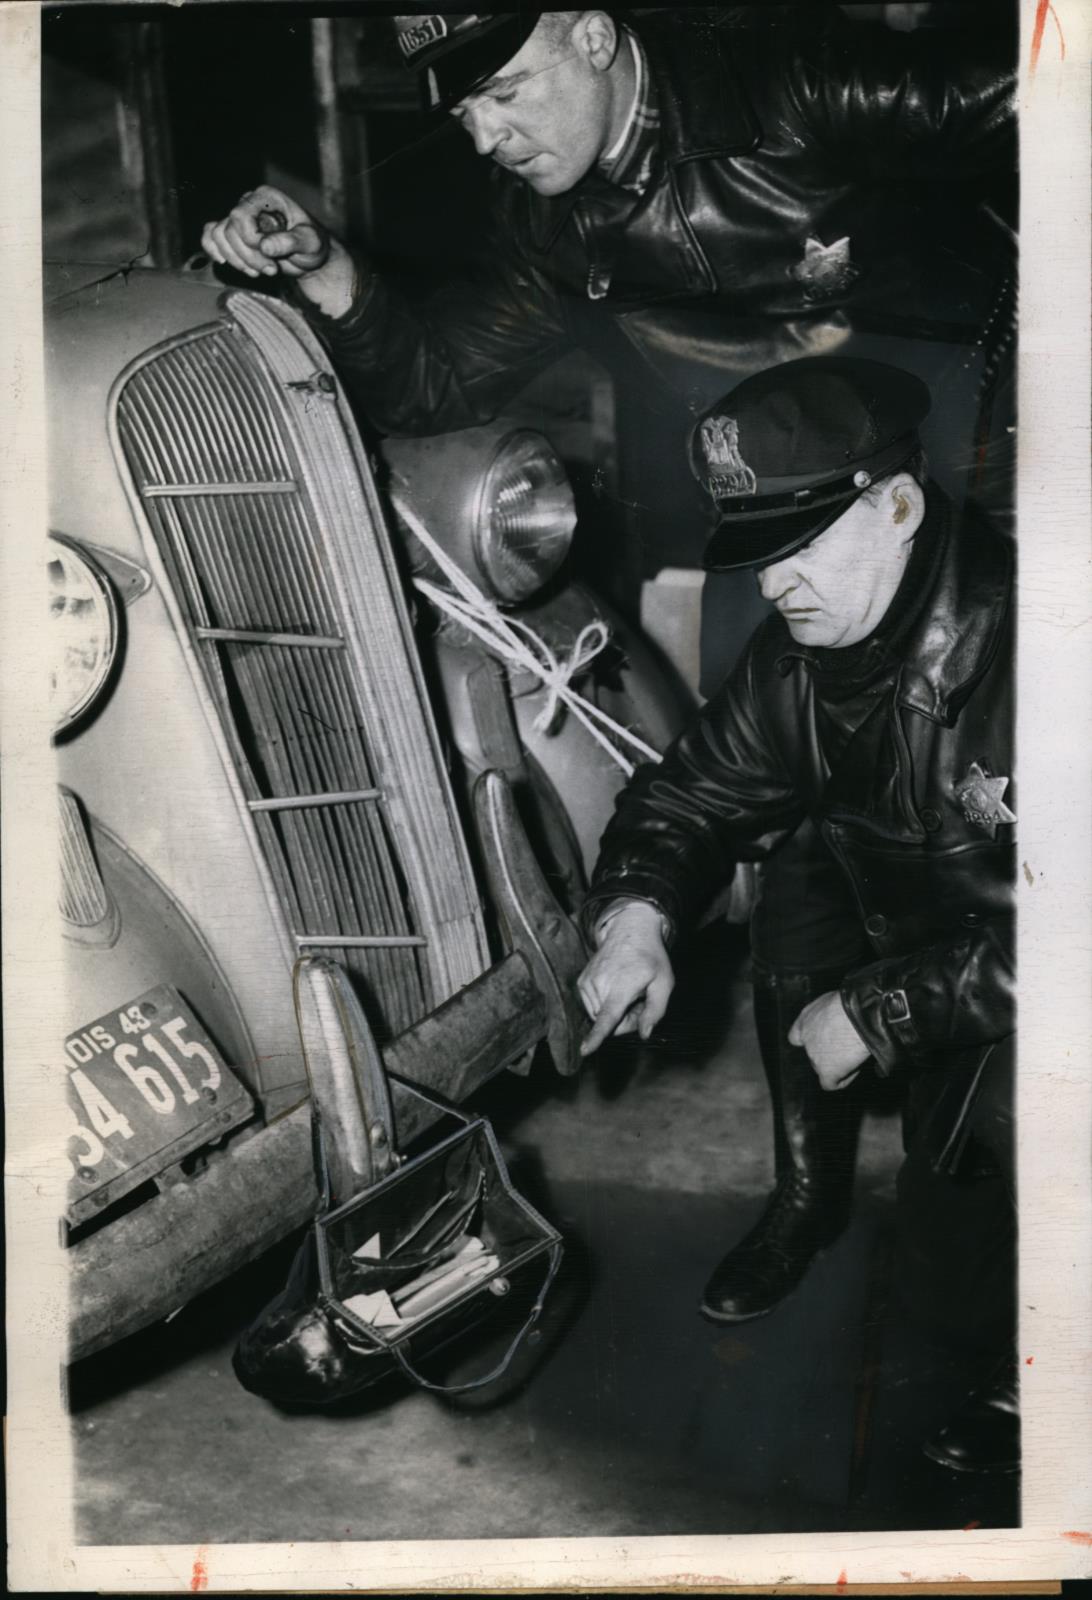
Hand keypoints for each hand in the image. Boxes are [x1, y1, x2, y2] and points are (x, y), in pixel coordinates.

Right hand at [201, 186, 356, 313]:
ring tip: (259, 272)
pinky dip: (214, 250)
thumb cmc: (313, 245)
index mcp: (267, 198)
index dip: (250, 240)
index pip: (240, 215)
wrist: (310, 256)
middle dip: (248, 257)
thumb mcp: (310, 243)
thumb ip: (290, 242)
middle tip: (272, 270)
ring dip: (236, 260)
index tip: (272, 258)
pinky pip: (210, 236)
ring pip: (218, 236)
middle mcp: (249, 203)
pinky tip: (225, 262)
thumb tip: (265, 246)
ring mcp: (239, 218)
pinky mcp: (233, 233)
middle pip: (228, 230)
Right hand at [577, 900, 673, 1055]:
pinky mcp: (581, 982)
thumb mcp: (664, 983)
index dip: (597, 1036)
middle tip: (639, 1000)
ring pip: (598, 1016)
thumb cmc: (651, 958)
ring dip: (614, 1011)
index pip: (607, 1017)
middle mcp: (600, 984)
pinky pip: (592, 1006)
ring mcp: (587, 982)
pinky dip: (604, 1003)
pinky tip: (616, 987)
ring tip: (627, 990)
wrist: (630, 930)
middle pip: (608, 1023)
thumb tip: (643, 1033)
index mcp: (622, 986)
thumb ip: (656, 1011)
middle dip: (624, 1020)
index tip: (585, 1050)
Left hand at [787, 990, 869, 1090]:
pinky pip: (830, 1084)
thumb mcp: (836, 1002)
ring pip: (824, 1066)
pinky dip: (843, 1080)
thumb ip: (830, 1016)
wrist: (858, 1014)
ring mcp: (814, 1056)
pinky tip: (854, 1070)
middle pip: (814, 1053)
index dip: (811, 1040)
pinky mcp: (825, 1071)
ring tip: (858, 1052)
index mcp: (805, 1019)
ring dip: (839, 1063)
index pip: (797, 1036)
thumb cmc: (853, 1004)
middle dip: (830, 1052)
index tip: (827, 1040)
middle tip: (850, 1046)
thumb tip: (841, 1025)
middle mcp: (806, 1038)